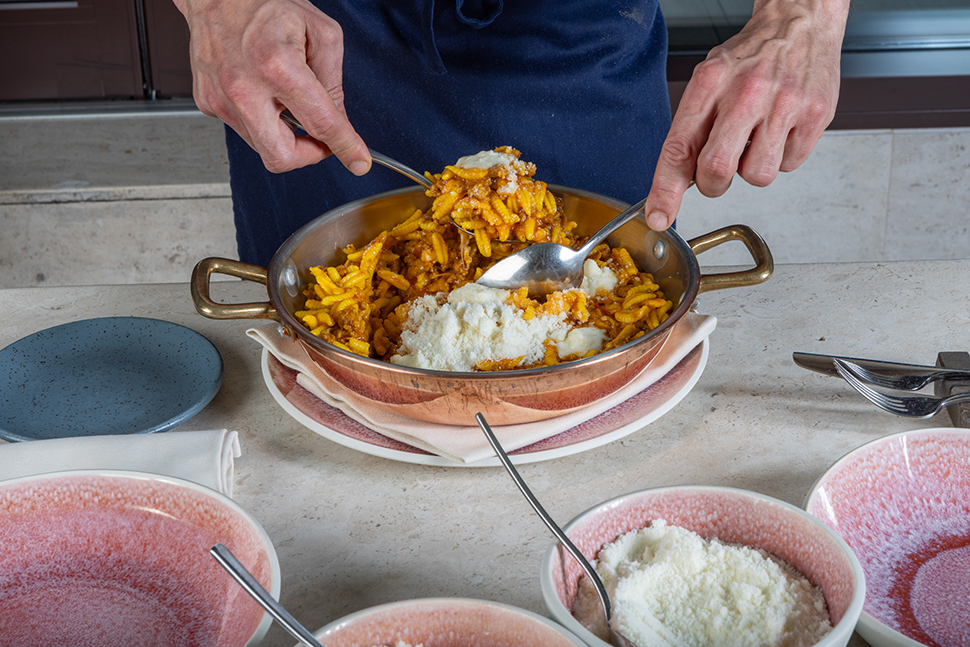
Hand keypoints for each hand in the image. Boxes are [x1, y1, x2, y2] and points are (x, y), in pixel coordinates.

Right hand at [173, 0, 370, 173]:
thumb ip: (334, 83)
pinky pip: (245, 129)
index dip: (345, 147)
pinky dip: (262, 120)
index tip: (357, 160)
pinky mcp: (210, 103)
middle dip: (308, 156)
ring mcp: (222, 98)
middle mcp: (244, 87)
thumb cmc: (265, 4)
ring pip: (263, 146)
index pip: (320, 124)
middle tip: (320, 140)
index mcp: (277, 66)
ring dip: (284, 135)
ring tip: (287, 101)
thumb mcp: (321, 33)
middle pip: (281, 157)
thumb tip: (339, 120)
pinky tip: (264, 94)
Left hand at [645, 0, 849, 229]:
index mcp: (710, 83)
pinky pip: (789, 165)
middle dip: (713, 184)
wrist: (800, 21)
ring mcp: (784, 104)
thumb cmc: (750, 57)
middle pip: (717, 170)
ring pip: (757, 176)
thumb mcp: (708, 81)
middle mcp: (746, 92)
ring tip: (757, 136)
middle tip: (719, 169)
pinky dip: (781, 156)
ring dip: (751, 169)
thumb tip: (675, 184)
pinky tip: (781, 129)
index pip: (679, 148)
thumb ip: (691, 129)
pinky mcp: (815, 116)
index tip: (660, 217)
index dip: (665, 190)